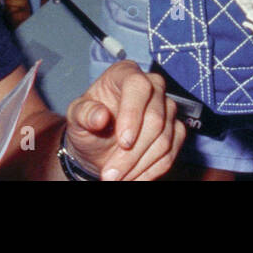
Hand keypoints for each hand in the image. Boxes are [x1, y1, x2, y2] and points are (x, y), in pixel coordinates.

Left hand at [63, 60, 184, 180]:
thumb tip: (100, 117)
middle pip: (155, 118)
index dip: (133, 113)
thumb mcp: (76, 117)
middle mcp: (152, 86)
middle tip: (110, 174)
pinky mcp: (176, 130)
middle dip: (132, 153)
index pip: (138, 86)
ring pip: (164, 140)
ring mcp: (167, 108)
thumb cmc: (87, 123)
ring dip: (138, 166)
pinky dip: (150, 172)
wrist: (97, 143)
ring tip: (116, 178)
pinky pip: (170, 154)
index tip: (123, 142)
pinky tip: (131, 178)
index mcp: (125, 73)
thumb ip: (84, 113)